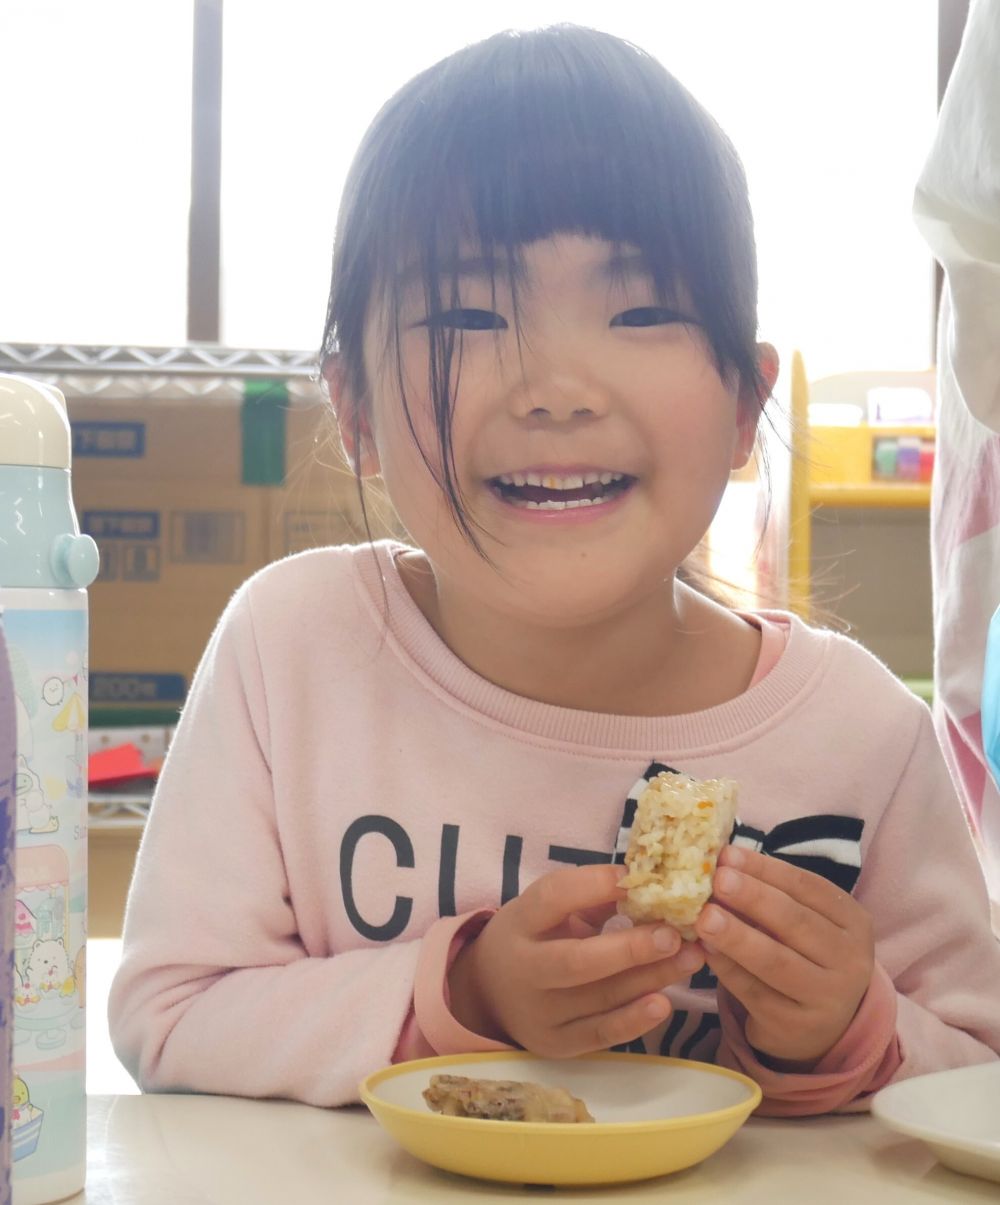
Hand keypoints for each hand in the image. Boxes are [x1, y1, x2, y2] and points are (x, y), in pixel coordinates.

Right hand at [449, 863, 705, 1057]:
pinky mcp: (555, 1044)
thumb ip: (590, 897)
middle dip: (631, 948)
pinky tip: (664, 1003)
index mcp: (520, 922)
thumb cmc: (533, 937)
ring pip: (599, 998)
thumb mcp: (547, 910)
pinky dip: (633, 1021)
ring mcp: (539, 1012)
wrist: (490, 991)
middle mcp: (525, 969)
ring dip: (650, 979)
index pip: (553, 898)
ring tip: (690, 959)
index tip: (635, 877)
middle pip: (578, 960)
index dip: (594, 885)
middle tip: (675, 934)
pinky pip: (600, 1035)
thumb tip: (649, 883)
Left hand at [695, 846, 874, 1065]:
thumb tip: (725, 862)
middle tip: (718, 880)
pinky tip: (706, 951)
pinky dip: (728, 969)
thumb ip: (774, 895)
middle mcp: (850, 960)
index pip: (809, 887)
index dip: (767, 869)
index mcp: (853, 922)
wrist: (821, 1027)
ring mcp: (826, 998)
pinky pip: (755, 992)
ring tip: (704, 917)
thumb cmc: (806, 956)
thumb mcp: (805, 922)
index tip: (729, 855)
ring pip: (776, 961)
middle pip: (795, 922)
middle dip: (753, 898)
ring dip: (737, 936)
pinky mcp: (796, 1026)